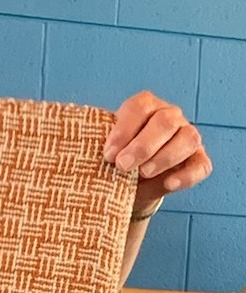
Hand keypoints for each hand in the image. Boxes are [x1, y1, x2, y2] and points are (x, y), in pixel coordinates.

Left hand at [103, 91, 210, 213]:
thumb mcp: (107, 151)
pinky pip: (200, 166)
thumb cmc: (117, 161)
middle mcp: (171, 117)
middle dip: (142, 146)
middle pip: (165, 121)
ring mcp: (188, 137)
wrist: (131, 186)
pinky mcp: (198, 160)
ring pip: (187, 139)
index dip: (124, 130)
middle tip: (122, 166)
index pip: (140, 106)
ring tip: (143, 174)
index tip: (108, 154)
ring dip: (164, 158)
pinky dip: (186, 176)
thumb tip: (90, 152)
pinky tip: (168, 184)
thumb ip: (103, 147)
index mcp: (146, 107)